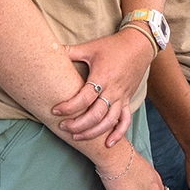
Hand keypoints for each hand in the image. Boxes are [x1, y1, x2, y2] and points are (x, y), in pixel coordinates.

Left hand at [54, 27, 152, 141]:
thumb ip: (71, 51)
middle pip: (95, 114)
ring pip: (109, 121)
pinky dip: (118, 134)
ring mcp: (122, 97)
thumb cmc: (112, 46)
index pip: (84, 98)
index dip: (68, 106)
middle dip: (78, 124)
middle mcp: (113, 90)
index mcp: (102, 77)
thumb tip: (50, 49)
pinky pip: (125, 120)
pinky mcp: (127, 100)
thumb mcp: (90, 47)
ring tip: (77, 136)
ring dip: (93, 132)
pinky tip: (107, 143)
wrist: (139, 45)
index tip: (55, 110)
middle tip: (63, 126)